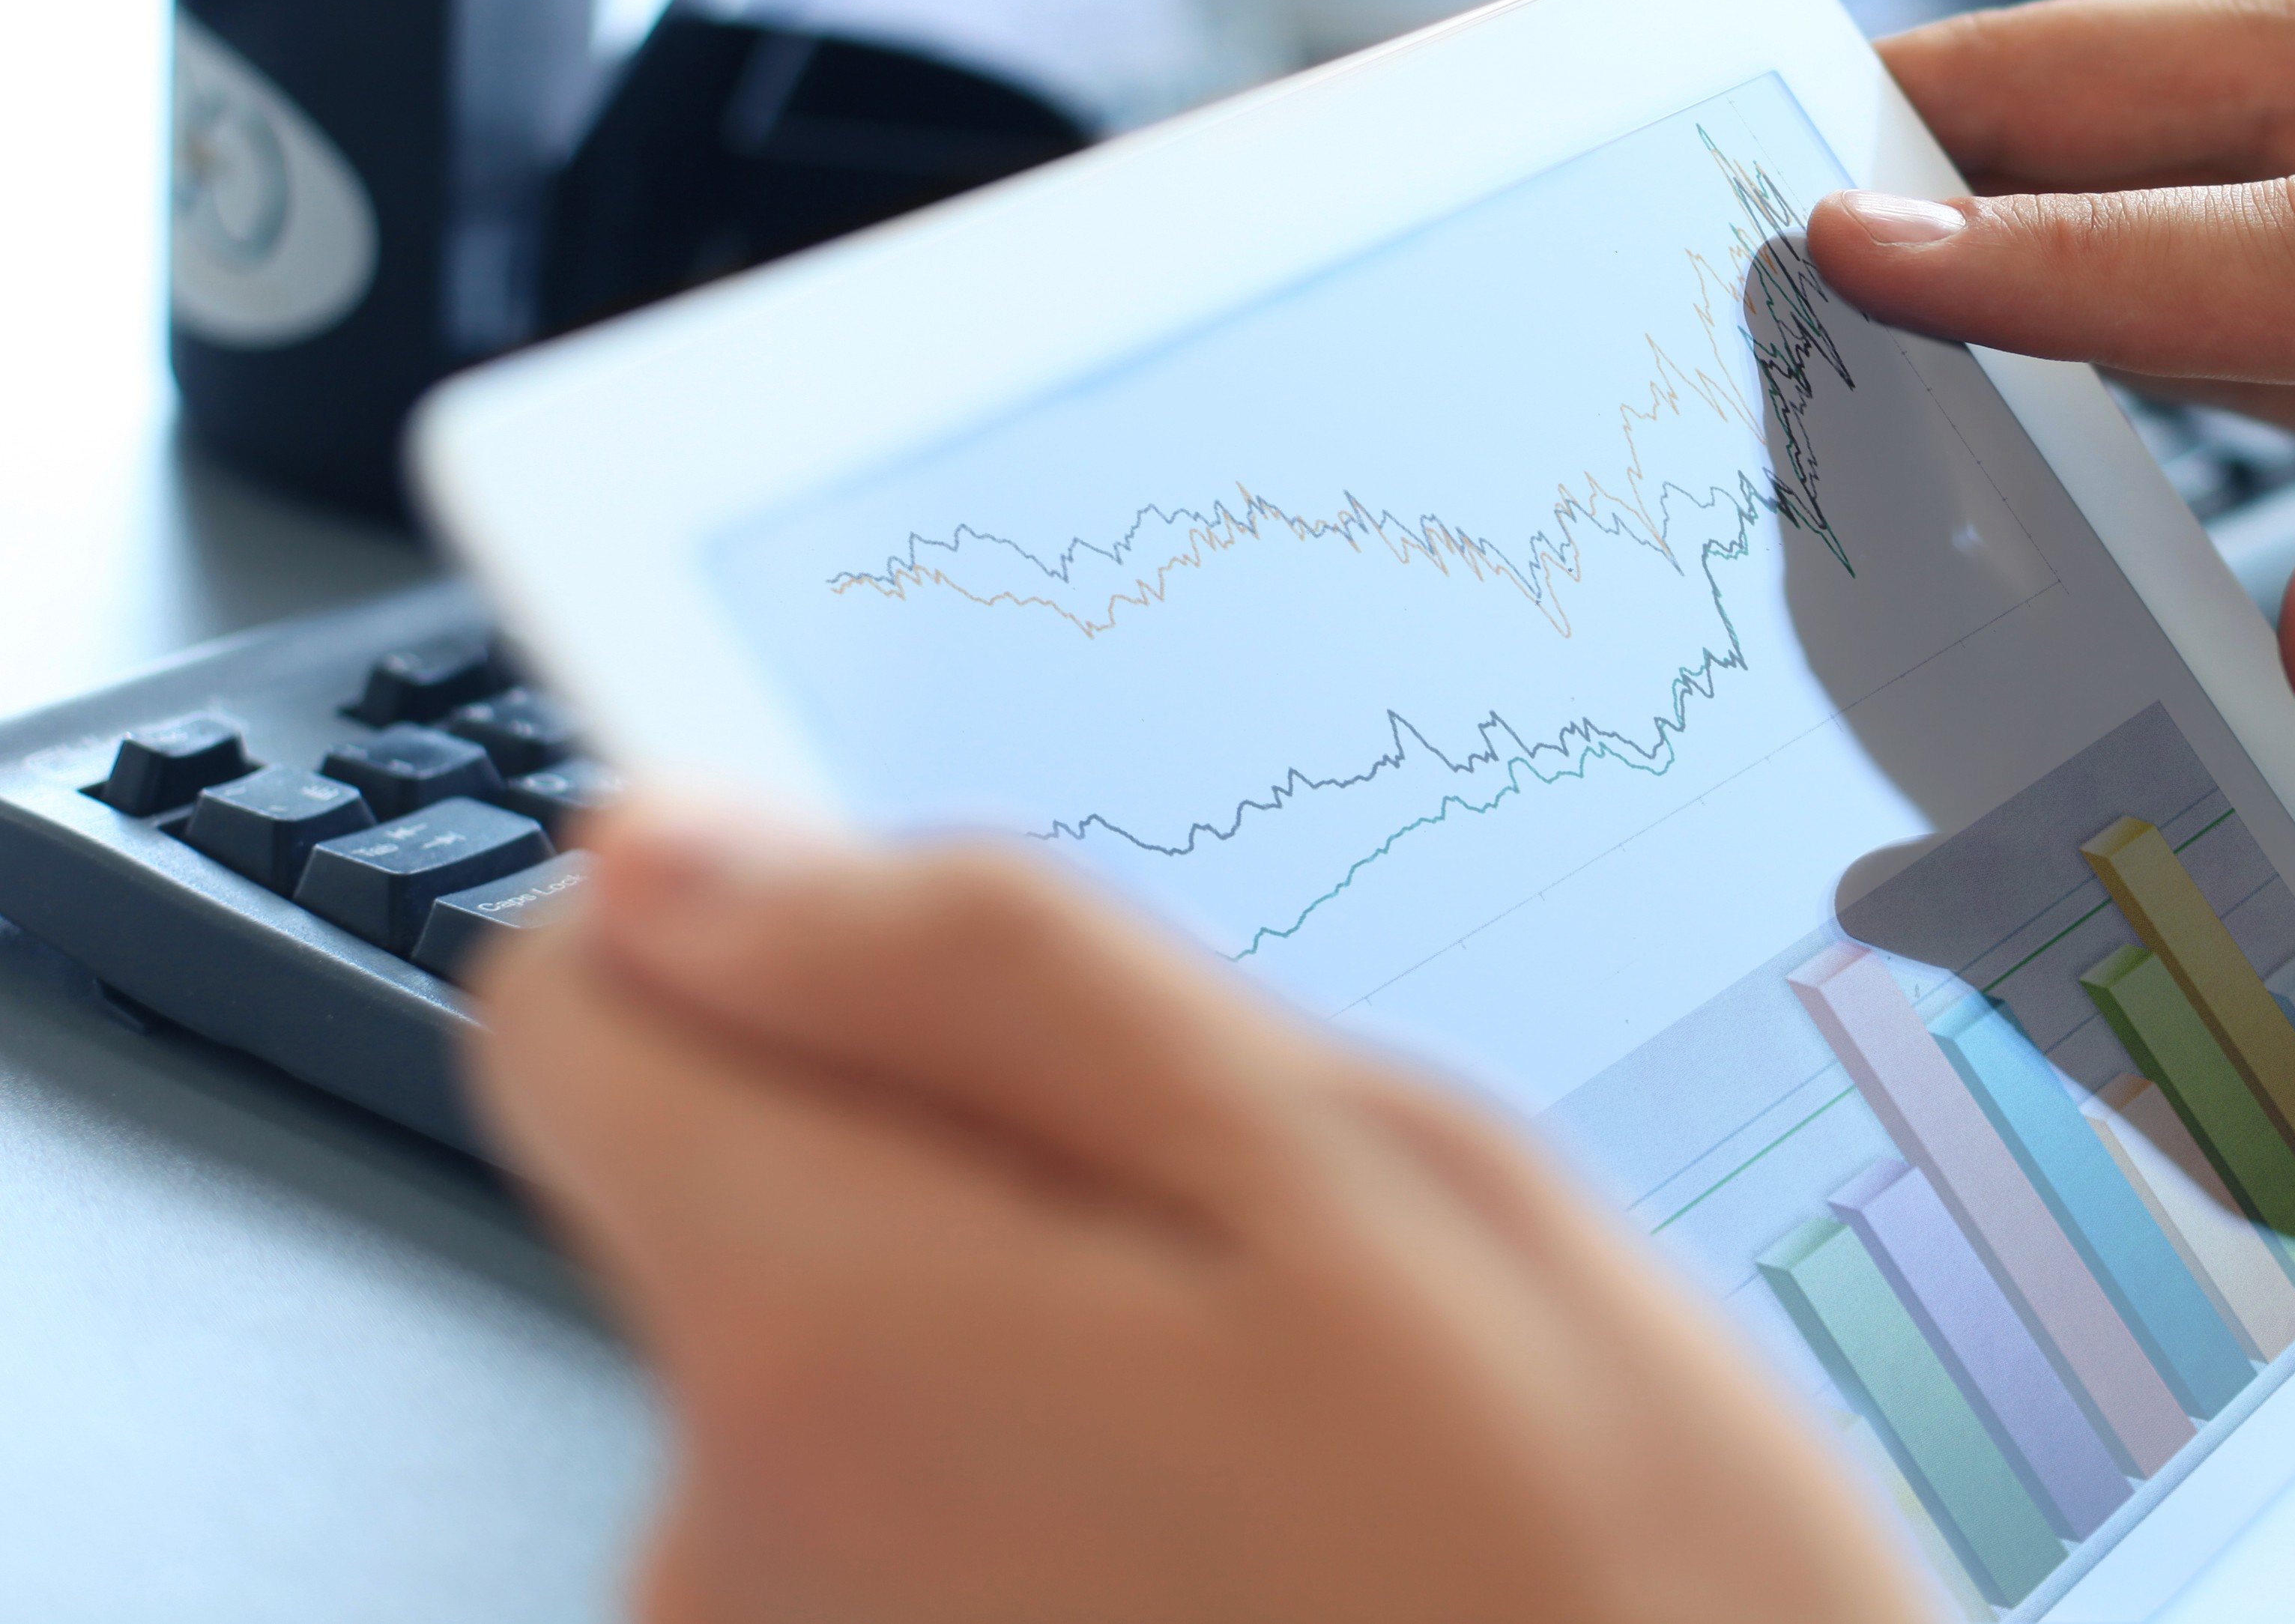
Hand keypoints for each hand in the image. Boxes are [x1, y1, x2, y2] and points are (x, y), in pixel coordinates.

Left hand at [470, 803, 1928, 1623]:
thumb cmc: (1608, 1577)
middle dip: (976, 1159)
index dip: (761, 930)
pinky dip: (1060, 1496)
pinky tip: (1258, 1554)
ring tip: (1298, 1441)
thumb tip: (675, 860)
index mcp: (836, 1342)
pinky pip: (907, 1525)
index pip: (568, 1006)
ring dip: (1047, 1343)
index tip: (942, 964)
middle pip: (739, 1189)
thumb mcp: (1375, 1166)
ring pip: (852, 1360)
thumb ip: (985, 974)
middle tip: (1267, 1261)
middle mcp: (731, 1552)